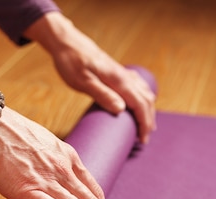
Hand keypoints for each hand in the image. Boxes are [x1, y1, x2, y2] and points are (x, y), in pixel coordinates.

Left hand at [24, 12, 155, 143]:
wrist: (66, 42)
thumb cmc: (70, 62)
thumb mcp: (82, 81)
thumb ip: (102, 94)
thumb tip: (121, 110)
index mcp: (118, 80)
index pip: (140, 105)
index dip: (144, 123)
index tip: (142, 140)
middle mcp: (124, 76)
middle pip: (146, 100)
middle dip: (148, 120)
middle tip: (143, 139)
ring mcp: (122, 73)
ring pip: (144, 92)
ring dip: (148, 110)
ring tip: (145, 125)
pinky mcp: (117, 71)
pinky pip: (138, 85)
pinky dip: (144, 97)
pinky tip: (140, 102)